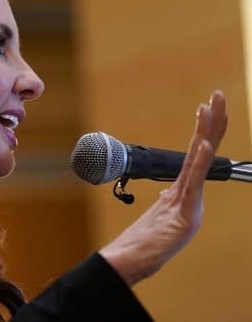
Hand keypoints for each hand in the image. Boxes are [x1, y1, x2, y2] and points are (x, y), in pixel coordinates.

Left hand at [99, 90, 227, 285]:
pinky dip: (198, 163)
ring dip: (205, 132)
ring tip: (212, 108)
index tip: (206, 106)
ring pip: (199, 161)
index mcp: (183, 189)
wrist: (136, 260)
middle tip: (218, 94)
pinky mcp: (185, 214)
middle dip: (211, 121)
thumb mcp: (160, 214)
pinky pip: (192, 184)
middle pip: (203, 150)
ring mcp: (189, 202)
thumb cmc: (148, 240)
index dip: (203, 129)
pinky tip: (203, 145)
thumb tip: (167, 191)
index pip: (195, 153)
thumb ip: (168, 200)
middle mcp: (190, 192)